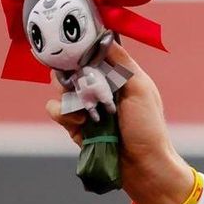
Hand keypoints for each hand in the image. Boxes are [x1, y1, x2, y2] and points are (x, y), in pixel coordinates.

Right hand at [47, 42, 190, 203]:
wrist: (143, 166)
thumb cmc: (148, 128)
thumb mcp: (141, 88)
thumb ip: (121, 62)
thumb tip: (103, 37)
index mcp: (117, 76)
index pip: (91, 53)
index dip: (81, 50)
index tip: (75, 49)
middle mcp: (99, 89)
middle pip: (71, 67)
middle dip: (72, 74)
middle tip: (82, 84)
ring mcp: (86, 107)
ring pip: (59, 88)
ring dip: (69, 96)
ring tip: (87, 111)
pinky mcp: (74, 125)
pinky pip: (56, 110)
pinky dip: (64, 114)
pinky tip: (80, 124)